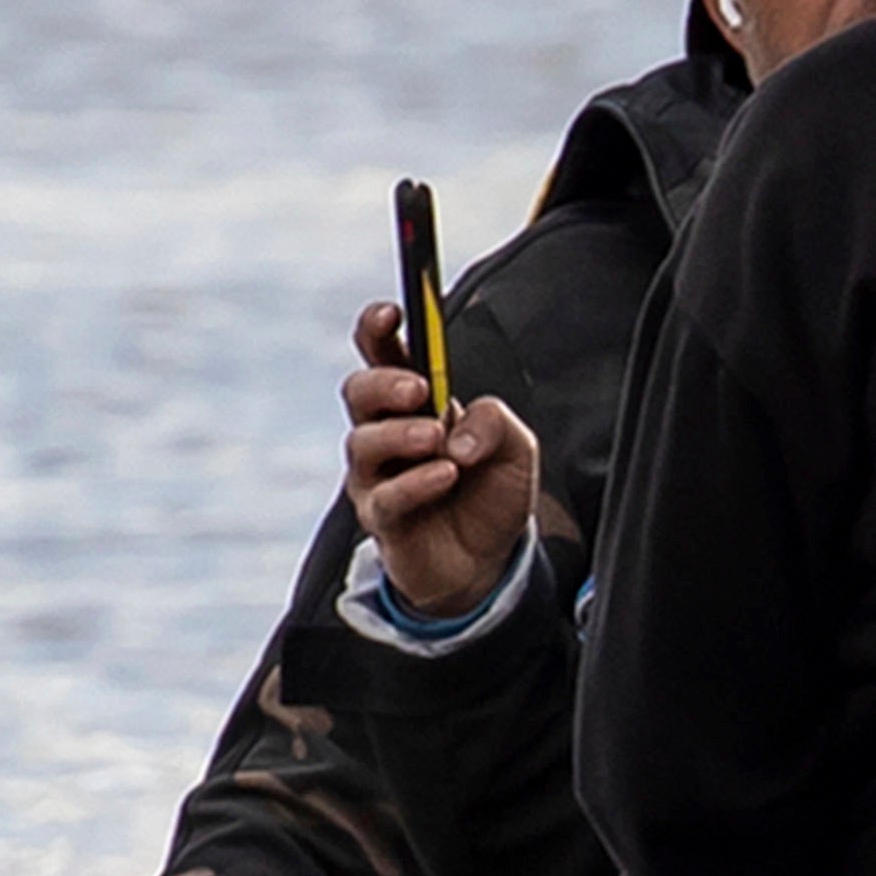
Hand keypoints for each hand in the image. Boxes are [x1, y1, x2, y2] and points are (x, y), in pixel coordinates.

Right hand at [339, 303, 538, 616]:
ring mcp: (377, 476)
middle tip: (418, 389)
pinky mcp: (381, 518)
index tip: (392, 313)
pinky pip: (384, 495)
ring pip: (363, 442)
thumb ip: (496, 422)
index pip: (384, 356)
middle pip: (359, 392)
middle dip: (384, 383)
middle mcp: (386, 433)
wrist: (487, 563)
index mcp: (415, 403)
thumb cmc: (490, 494)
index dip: (378, 330)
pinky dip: (414, 482)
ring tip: (438, 440)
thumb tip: (459, 428)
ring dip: (401, 434)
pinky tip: (444, 474)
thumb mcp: (516, 449)